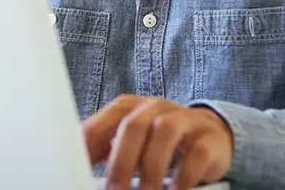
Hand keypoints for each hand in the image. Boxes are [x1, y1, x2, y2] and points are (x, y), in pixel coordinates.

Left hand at [83, 95, 233, 189]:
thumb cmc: (157, 142)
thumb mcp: (127, 142)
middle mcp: (154, 107)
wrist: (209, 135)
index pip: (100, 124)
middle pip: (132, 126)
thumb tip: (74, 169)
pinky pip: (196, 154)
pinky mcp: (208, 138)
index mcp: (127, 107)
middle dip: (120, 163)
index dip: (86, 149)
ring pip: (165, 134)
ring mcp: (183, 119)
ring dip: (152, 170)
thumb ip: (102, 151)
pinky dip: (183, 177)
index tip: (75, 172)